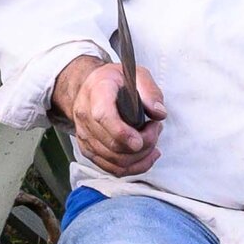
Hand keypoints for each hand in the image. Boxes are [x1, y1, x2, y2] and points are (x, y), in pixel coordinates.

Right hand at [53, 55, 165, 175]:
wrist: (90, 88)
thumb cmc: (115, 81)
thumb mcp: (136, 74)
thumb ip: (150, 91)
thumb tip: (159, 113)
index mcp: (97, 92)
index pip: (103, 116)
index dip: (122, 133)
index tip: (139, 140)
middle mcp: (85, 114)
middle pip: (112, 144)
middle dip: (142, 144)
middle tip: (155, 129)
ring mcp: (84, 134)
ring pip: (114, 160)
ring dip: (140, 157)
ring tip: (152, 140)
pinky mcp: (88, 149)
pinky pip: (111, 168)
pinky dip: (133, 167)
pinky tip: (146, 156)